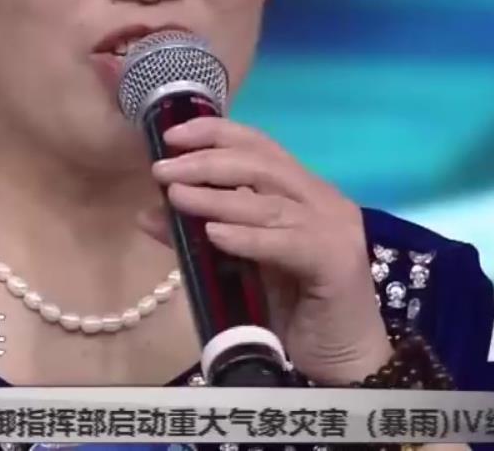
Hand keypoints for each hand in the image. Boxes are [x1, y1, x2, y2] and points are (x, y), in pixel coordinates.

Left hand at [135, 116, 391, 384]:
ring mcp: (333, 228)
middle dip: (206, 162)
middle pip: (260, 164)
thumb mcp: (240, 265)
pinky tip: (214, 234)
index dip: (215, 133)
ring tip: (176, 196)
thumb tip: (147, 213)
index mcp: (303, 191)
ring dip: (216, 198)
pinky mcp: (335, 261)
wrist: (345, 360)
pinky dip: (247, 237)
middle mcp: (322, 199)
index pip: (259, 146)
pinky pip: (284, 242)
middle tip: (162, 170)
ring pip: (267, 202)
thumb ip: (200, 236)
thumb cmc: (295, 309)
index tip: (170, 136)